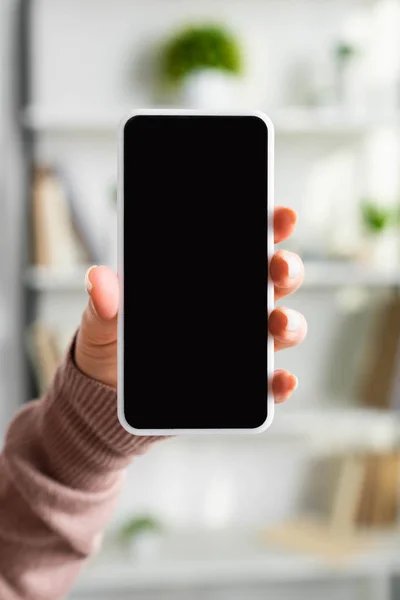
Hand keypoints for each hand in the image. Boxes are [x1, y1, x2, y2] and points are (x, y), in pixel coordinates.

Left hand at [75, 206, 305, 403]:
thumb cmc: (114, 345)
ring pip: (279, 327)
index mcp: (206, 280)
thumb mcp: (105, 321)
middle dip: (286, 268)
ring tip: (277, 324)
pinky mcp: (240, 385)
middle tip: (278, 266)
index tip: (280, 216)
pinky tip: (282, 380)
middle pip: (272, 281)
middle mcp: (231, 308)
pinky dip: (280, 383)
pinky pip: (268, 384)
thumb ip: (106, 302)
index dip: (268, 227)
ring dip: (289, 322)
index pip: (243, 246)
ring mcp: (240, 346)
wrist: (110, 394)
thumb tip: (99, 279)